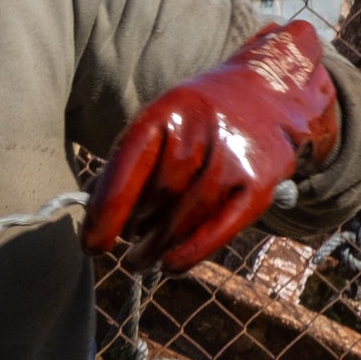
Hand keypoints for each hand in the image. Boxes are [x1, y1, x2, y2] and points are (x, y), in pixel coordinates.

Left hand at [83, 20, 341, 275]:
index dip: (105, 210)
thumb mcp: (161, 121)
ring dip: (156, 246)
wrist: (269, 93)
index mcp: (168, 110)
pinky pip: (220, 229)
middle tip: (125, 243)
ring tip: (140, 260)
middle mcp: (202, 131)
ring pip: (185, 216)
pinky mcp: (259, 184)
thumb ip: (130, 161)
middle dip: (133, 226)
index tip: (91, 244)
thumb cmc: (198, 118)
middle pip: (157, 194)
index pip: (128, 166)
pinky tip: (170, 266)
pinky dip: (191, 253)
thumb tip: (92, 208)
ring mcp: (234, 158)